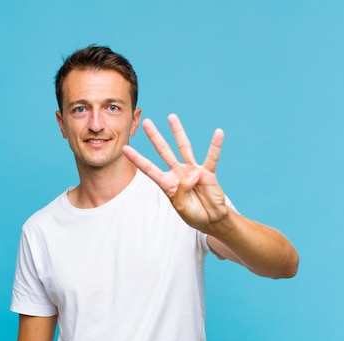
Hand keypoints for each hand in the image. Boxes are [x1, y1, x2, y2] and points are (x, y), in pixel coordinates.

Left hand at [122, 114, 228, 233]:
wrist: (211, 219)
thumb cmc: (194, 214)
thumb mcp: (182, 207)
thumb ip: (182, 190)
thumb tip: (192, 173)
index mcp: (167, 183)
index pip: (149, 168)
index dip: (137, 159)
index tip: (124, 149)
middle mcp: (177, 173)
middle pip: (164, 151)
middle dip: (155, 137)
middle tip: (146, 122)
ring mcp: (192, 170)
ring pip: (184, 147)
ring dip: (177, 132)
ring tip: (171, 117)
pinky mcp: (207, 172)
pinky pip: (212, 157)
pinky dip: (215, 145)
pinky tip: (218, 133)